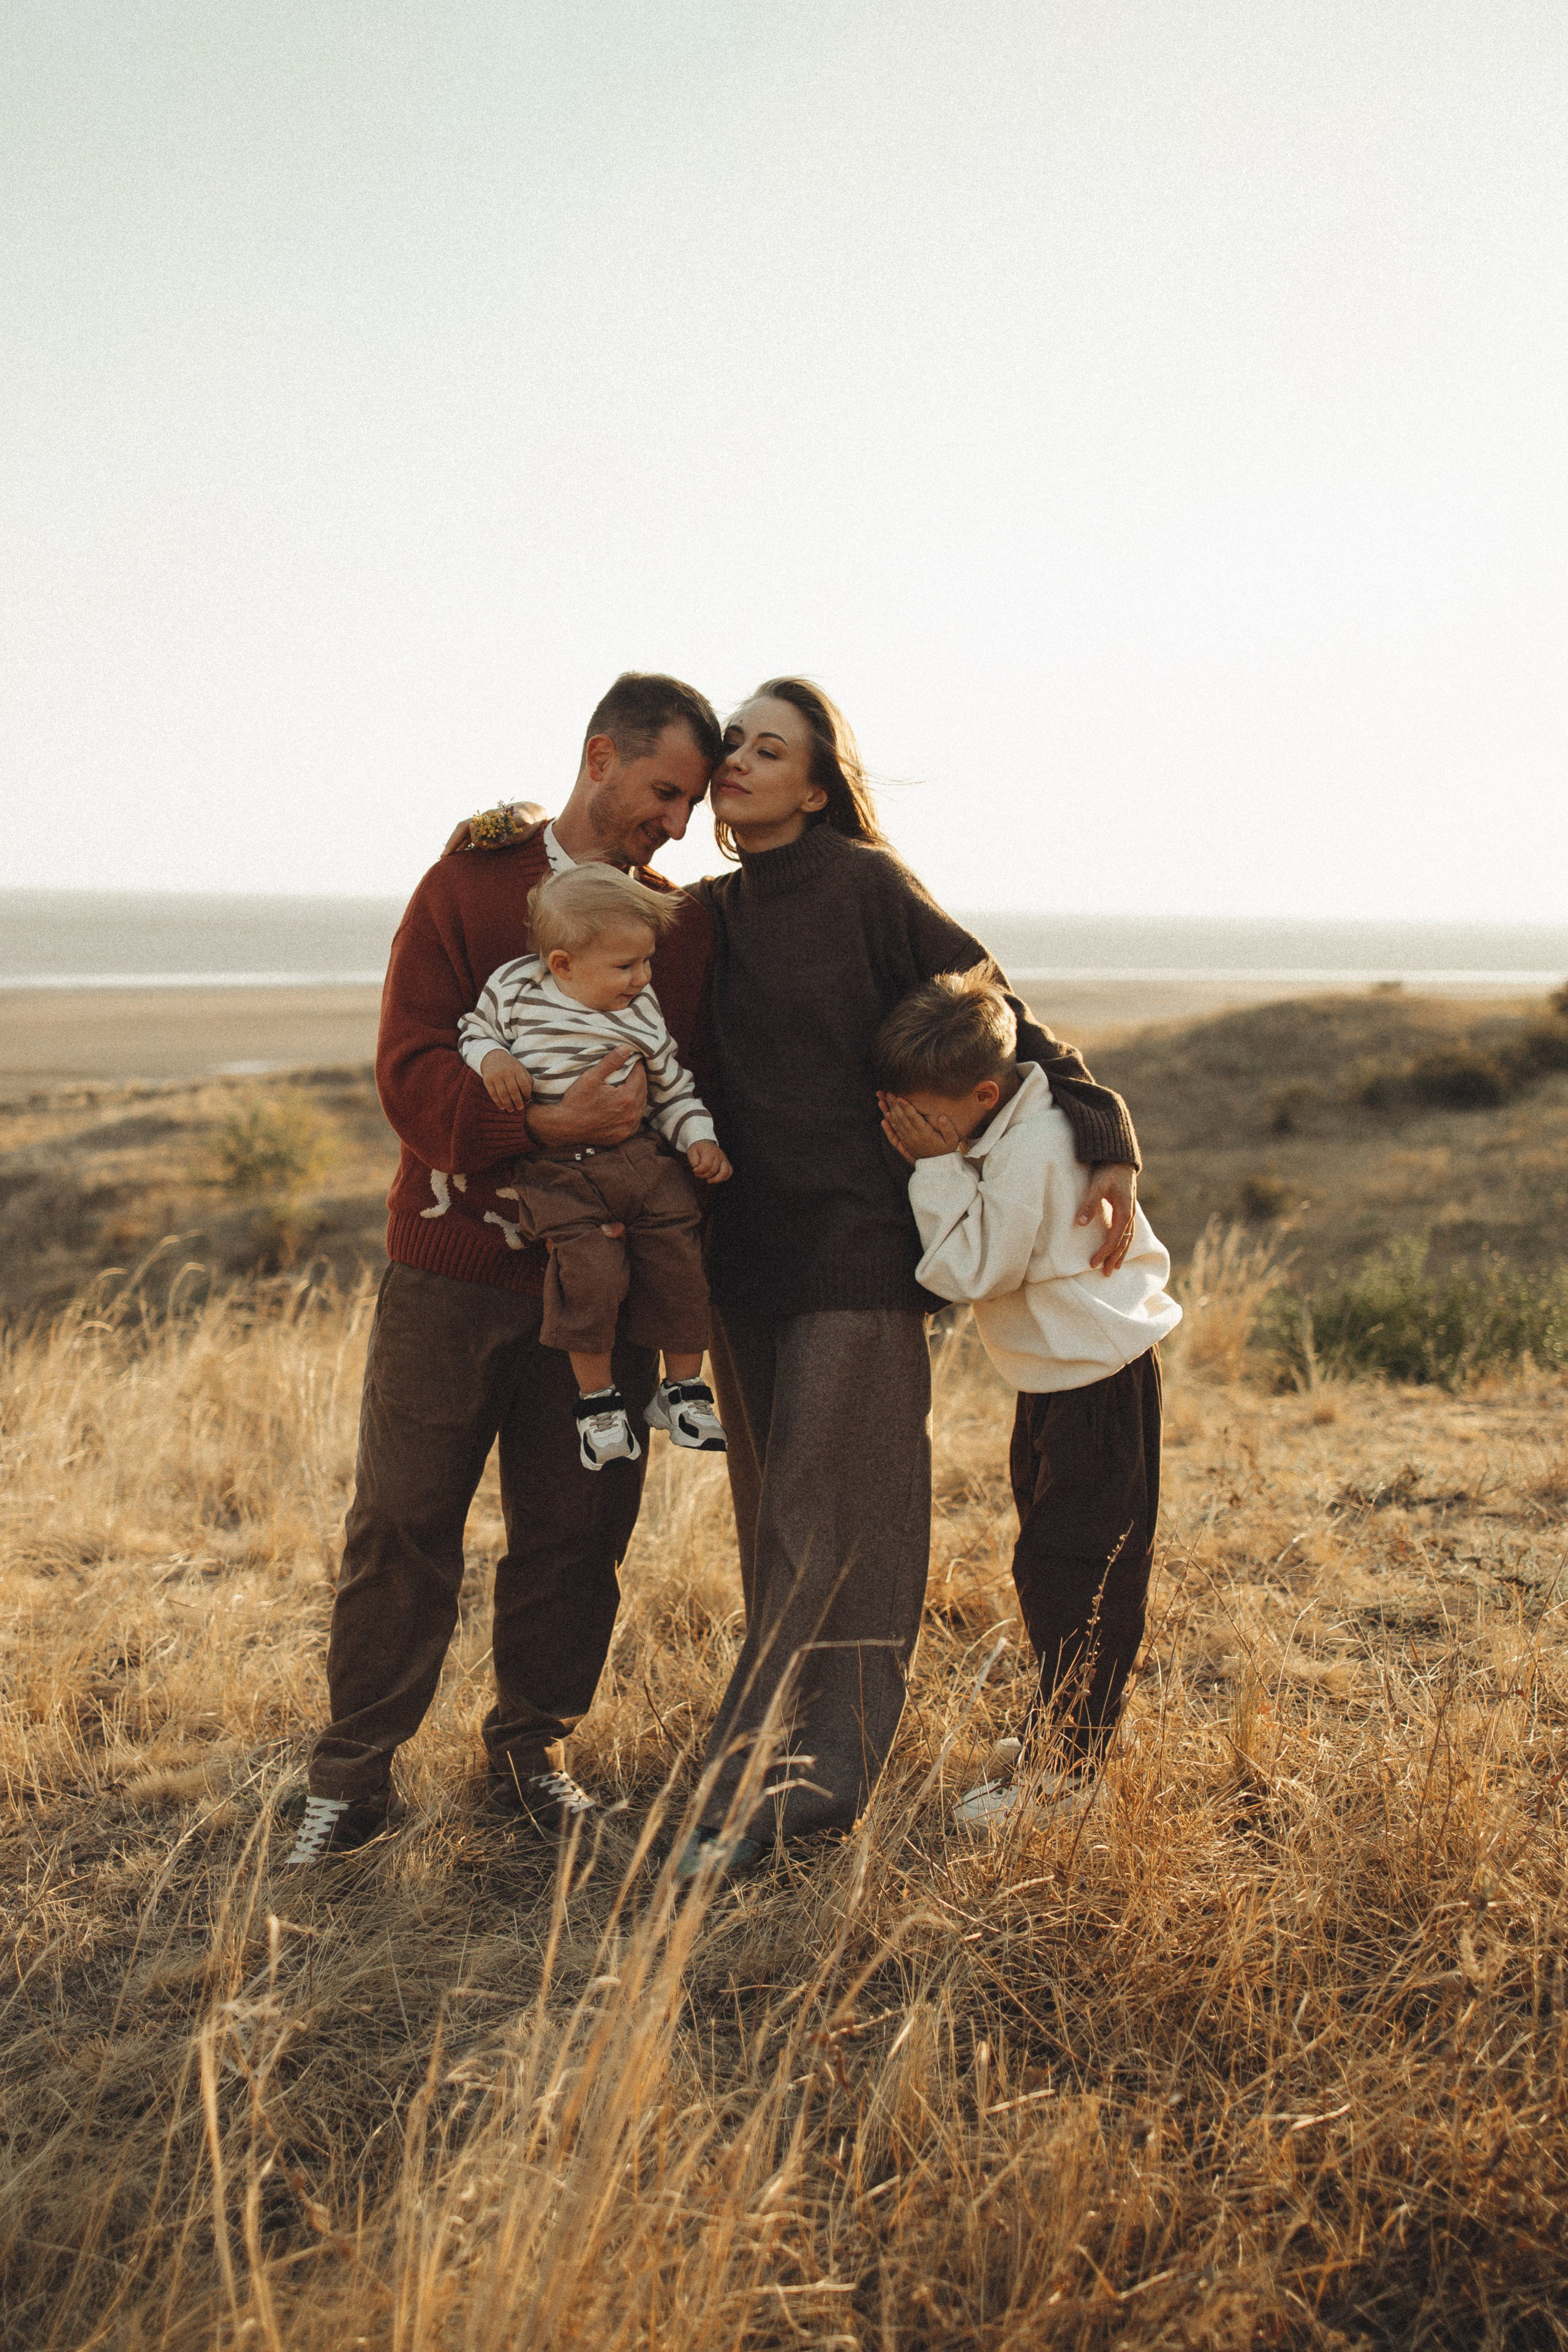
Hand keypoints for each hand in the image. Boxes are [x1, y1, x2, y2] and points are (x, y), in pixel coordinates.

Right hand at [441, 800, 547, 857]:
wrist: (533, 813)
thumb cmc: (530, 821)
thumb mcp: (524, 823)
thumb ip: (512, 826)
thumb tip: (501, 827)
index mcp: (490, 818)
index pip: (468, 827)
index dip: (458, 839)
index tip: (451, 852)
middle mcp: (484, 820)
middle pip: (462, 829)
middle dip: (452, 843)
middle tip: (443, 857)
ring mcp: (486, 825)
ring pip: (466, 834)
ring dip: (457, 845)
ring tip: (447, 859)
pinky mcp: (489, 831)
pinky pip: (472, 837)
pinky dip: (465, 845)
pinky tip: (461, 855)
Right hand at [479, 1049, 532, 1111]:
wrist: (493, 1057)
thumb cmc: (510, 1066)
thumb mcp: (520, 1068)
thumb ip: (527, 1079)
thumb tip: (529, 1093)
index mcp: (516, 1069)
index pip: (523, 1084)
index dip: (526, 1093)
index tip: (527, 1098)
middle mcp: (506, 1072)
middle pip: (513, 1090)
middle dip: (517, 1101)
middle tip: (520, 1108)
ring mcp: (496, 1076)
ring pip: (503, 1094)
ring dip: (508, 1104)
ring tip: (511, 1110)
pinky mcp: (487, 1080)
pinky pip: (493, 1094)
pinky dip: (498, 1102)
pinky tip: (502, 1107)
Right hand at [524, 1048, 647, 1148]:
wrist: (564, 1127)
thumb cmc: (576, 1101)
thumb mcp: (591, 1077)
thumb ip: (610, 1062)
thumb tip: (626, 1049)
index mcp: (626, 1098)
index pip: (640, 1077)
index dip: (637, 1066)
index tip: (634, 1058)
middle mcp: (631, 1115)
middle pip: (643, 1091)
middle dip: (639, 1079)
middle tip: (633, 1070)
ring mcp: (627, 1128)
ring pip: (641, 1107)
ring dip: (638, 1095)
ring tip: (631, 1085)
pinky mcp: (621, 1136)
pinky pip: (634, 1121)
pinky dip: (633, 1111)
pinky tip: (627, 1105)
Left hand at [687, 1139, 731, 1183]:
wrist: (705, 1142)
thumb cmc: (698, 1148)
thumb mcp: (691, 1151)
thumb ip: (694, 1160)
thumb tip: (698, 1168)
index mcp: (710, 1152)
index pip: (707, 1165)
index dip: (699, 1170)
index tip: (694, 1170)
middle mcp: (719, 1155)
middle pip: (713, 1171)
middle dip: (703, 1175)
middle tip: (697, 1173)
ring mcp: (724, 1159)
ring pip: (724, 1173)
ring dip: (715, 1179)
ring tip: (708, 1180)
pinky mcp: (726, 1163)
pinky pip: (729, 1172)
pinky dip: (724, 1177)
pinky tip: (716, 1178)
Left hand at [878, 1091, 961, 1162]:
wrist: (938, 1166)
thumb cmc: (946, 1150)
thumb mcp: (952, 1141)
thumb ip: (948, 1129)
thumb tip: (943, 1117)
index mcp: (925, 1134)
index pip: (913, 1118)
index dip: (906, 1108)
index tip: (900, 1098)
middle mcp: (914, 1137)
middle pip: (902, 1119)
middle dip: (895, 1105)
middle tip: (888, 1094)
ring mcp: (908, 1141)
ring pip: (896, 1125)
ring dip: (889, 1112)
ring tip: (883, 1101)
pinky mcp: (905, 1144)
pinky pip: (895, 1135)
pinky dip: (889, 1127)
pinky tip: (884, 1120)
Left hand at [1077, 1163, 1136, 1272]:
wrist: (1121, 1158)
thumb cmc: (1109, 1171)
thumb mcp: (1098, 1185)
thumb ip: (1089, 1203)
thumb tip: (1080, 1223)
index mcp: (1123, 1212)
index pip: (1113, 1239)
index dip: (1104, 1253)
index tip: (1093, 1263)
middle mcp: (1129, 1215)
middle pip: (1123, 1243)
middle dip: (1114, 1258)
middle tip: (1105, 1273)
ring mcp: (1130, 1212)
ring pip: (1128, 1238)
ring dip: (1121, 1253)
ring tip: (1115, 1266)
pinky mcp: (1128, 1209)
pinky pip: (1128, 1231)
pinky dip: (1124, 1243)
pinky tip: (1120, 1247)